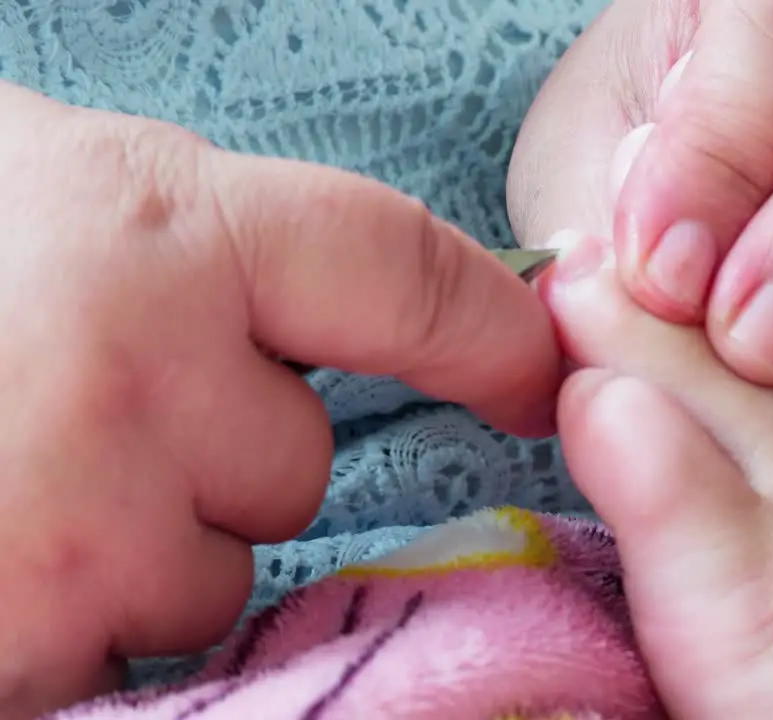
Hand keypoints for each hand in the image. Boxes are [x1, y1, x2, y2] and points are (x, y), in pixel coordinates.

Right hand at [0, 83, 557, 716]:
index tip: (537, 374)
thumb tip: (335, 322)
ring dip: (138, 543)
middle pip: (293, 464)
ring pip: (209, 569)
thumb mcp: (46, 197)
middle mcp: (135, 377)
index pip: (403, 274)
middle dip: (221, 455)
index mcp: (159, 227)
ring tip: (2, 474)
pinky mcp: (16, 645)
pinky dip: (72, 613)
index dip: (491, 330)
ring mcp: (71, 530)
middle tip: (77, 406)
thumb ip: (200, 255)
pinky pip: (123, 645)